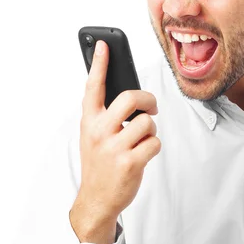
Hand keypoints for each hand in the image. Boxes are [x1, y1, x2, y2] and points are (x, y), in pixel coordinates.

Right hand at [70, 39, 160, 243]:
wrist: (96, 199)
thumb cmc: (99, 163)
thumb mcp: (93, 136)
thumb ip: (105, 116)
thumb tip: (130, 96)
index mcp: (89, 121)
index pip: (93, 86)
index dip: (99, 63)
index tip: (104, 44)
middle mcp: (99, 131)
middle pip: (132, 97)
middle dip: (148, 100)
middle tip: (151, 109)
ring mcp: (114, 147)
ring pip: (148, 122)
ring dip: (151, 130)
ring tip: (141, 140)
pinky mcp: (130, 162)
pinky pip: (155, 142)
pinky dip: (153, 147)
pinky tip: (142, 155)